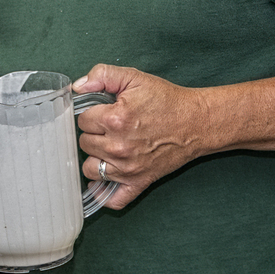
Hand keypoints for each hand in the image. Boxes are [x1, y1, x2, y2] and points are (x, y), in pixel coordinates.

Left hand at [71, 64, 213, 210]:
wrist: (197, 122)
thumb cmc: (167, 101)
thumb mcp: (134, 78)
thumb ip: (102, 75)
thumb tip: (77, 86)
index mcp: (115, 120)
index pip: (82, 121)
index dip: (92, 114)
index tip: (104, 113)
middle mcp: (118, 147)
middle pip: (84, 144)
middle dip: (93, 134)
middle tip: (109, 128)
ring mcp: (127, 168)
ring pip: (90, 169)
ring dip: (96, 158)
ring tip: (109, 148)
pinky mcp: (138, 182)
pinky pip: (111, 198)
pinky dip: (104, 193)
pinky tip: (104, 182)